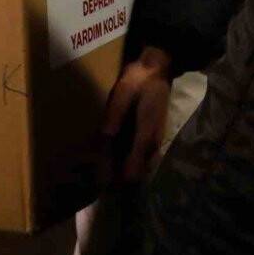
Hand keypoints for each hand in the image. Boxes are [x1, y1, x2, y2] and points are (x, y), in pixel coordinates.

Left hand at [98, 46, 172, 183]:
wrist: (157, 69)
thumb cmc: (138, 82)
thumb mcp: (122, 96)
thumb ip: (113, 119)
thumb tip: (103, 141)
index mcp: (145, 137)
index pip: (132, 172)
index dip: (115, 181)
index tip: (98, 185)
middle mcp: (152, 145)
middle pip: (137, 174)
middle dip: (118, 181)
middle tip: (95, 182)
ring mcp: (155, 141)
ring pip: (140, 167)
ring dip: (123, 172)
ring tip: (101, 173)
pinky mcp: (153, 136)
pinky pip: (141, 157)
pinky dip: (129, 162)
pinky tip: (114, 157)